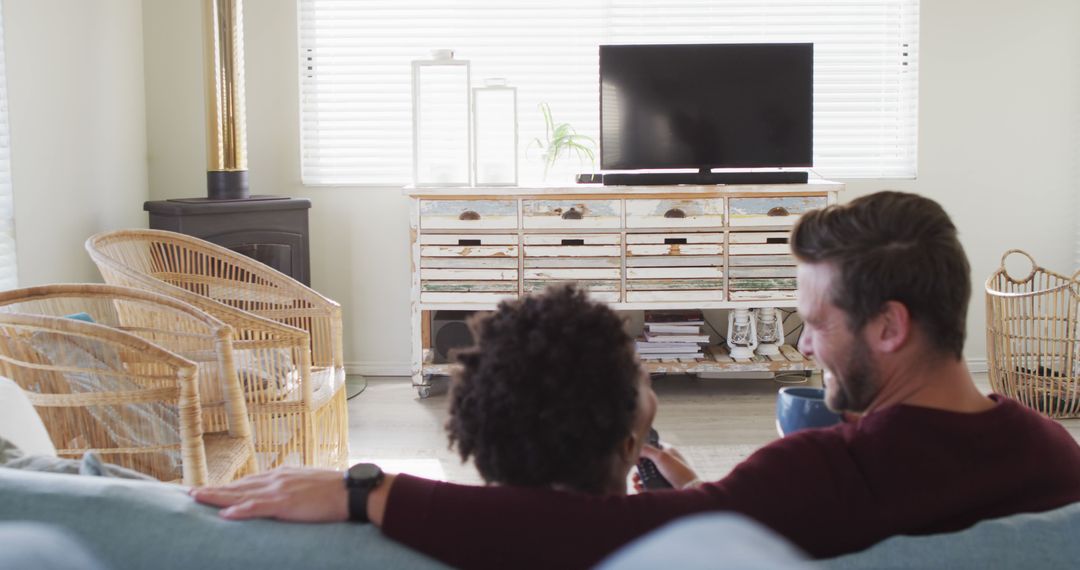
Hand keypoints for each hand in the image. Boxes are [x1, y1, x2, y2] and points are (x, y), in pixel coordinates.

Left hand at [190, 467, 348, 522]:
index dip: (229, 486)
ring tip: (197, 498)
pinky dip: (240, 510)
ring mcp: (279, 490)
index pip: (249, 481)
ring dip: (217, 496)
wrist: (350, 491)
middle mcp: (276, 479)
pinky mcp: (285, 503)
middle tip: (191, 492)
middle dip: (214, 489)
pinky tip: (225, 514)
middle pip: (238, 485)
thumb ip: (292, 488)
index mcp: (282, 475)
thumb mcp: (309, 484)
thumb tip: (285, 496)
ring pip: (241, 493)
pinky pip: (257, 507)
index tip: (212, 489)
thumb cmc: (335, 490)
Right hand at [635, 445, 699, 490]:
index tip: (636, 455)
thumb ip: (648, 450)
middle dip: (639, 467)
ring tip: (636, 481)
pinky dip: (643, 485)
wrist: (689, 491)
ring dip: (639, 477)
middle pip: (648, 462)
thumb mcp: (662, 457)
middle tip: (635, 471)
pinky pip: (650, 484)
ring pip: (648, 474)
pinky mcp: (664, 484)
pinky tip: (639, 487)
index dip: (643, 450)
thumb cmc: (679, 472)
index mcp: (668, 451)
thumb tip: (636, 448)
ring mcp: (665, 473)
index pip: (653, 445)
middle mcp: (666, 461)